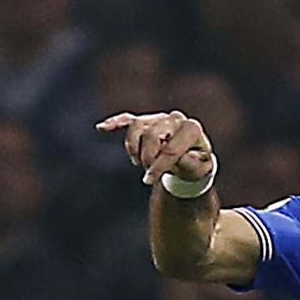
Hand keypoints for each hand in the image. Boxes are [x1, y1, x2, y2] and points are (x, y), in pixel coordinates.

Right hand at [96, 111, 214, 185]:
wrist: (193, 158)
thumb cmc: (196, 164)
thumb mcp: (199, 169)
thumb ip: (189, 163)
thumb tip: (175, 158)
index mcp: (192, 129)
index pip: (170, 148)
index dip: (158, 167)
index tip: (148, 180)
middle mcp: (175, 119)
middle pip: (152, 135)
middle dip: (148, 157)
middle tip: (149, 171)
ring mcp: (159, 118)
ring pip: (137, 127)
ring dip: (134, 147)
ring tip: (139, 163)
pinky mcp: (146, 121)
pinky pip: (128, 119)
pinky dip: (114, 123)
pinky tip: (101, 128)